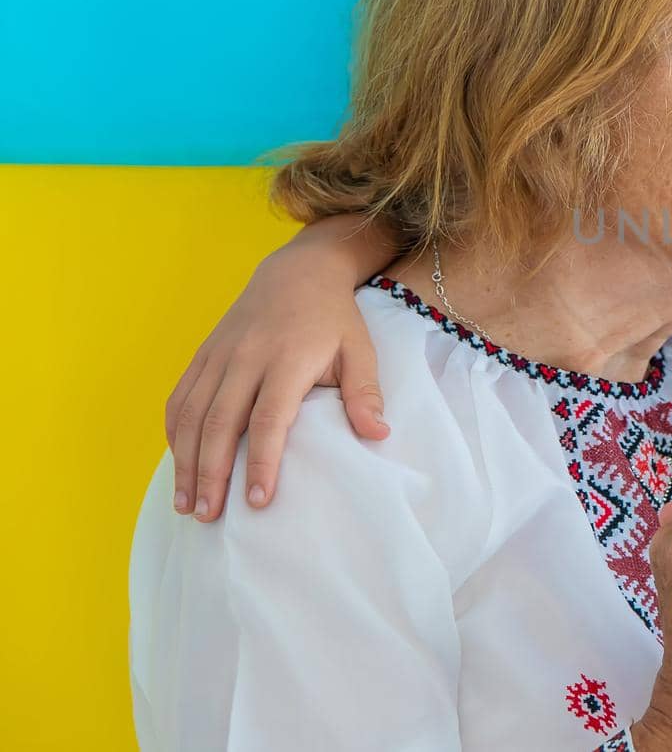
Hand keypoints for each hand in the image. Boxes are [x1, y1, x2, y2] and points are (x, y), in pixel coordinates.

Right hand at [165, 217, 392, 520]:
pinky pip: (180, 397)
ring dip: (186, 461)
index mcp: (287, 358)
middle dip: (211, 473)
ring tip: (186, 503)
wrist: (298, 272)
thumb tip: (378, 435)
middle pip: (221, 422)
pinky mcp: (203, 354)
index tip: (259, 501)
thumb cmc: (334, 319)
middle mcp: (246, 357)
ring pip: (193, 414)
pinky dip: (175, 433)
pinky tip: (179, 464)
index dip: (262, 461)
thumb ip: (365, 393)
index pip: (269, 419)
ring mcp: (219, 354)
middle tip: (207, 515)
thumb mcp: (360, 350)